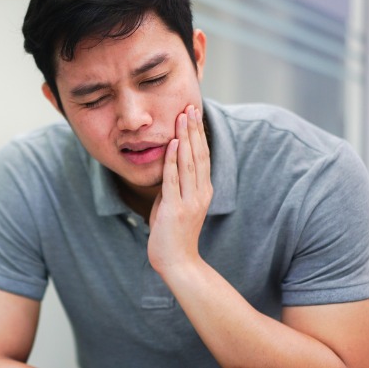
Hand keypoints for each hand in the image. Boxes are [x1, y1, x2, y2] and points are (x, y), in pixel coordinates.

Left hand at [148, 105, 212, 272]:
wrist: (177, 264)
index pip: (202, 156)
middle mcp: (200, 193)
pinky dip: (174, 160)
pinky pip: (174, 180)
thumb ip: (172, 187)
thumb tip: (165, 167)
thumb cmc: (172, 236)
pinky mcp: (176, 209)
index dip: (198, 134)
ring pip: (189, 163)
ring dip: (185, 138)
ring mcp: (189, 201)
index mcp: (203, 191)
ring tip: (183, 117)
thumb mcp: (172, 205)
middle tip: (192, 105)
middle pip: (199, 154)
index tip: (194, 114)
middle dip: (194, 129)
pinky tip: (173, 143)